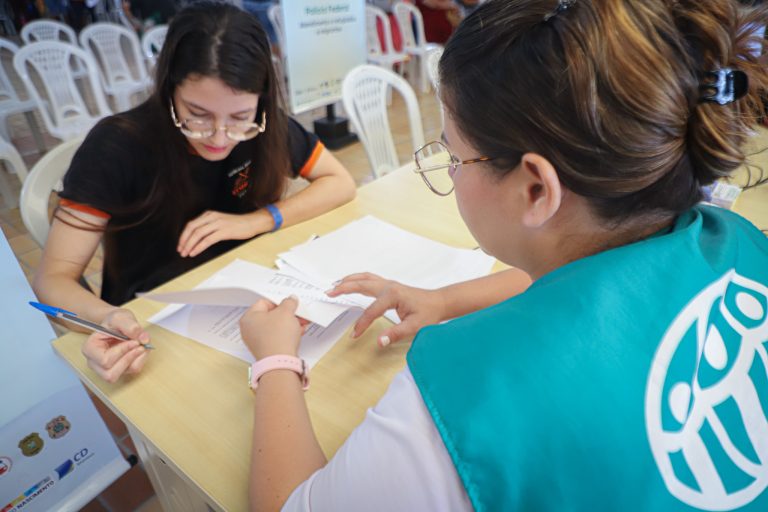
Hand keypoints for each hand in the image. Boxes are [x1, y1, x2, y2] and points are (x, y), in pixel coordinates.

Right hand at [82, 308, 149, 382]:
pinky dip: (141, 359)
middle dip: (129, 358)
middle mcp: (95, 362)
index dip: (122, 352)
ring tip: (140, 346)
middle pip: (111, 374)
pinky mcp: (120, 370)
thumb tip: (142, 339)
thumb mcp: (120, 317)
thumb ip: (130, 325)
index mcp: (90, 348)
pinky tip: (140, 349)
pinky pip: (133, 370)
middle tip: (139, 344)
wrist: (118, 324)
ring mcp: (107, 368)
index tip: (133, 341)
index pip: (104, 360)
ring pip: (122, 374)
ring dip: (136, 360)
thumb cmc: (115, 322)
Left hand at [178, 210, 260, 257]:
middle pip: (192, 228)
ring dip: (189, 245)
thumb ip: (209, 226)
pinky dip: (199, 247)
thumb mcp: (220, 221)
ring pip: (198, 234)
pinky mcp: (224, 231)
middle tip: (180, 250)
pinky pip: (207, 240)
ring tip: (186, 253)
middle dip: (184, 240)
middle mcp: (211, 217)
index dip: (183, 235)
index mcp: (209, 214)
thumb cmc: (237, 224)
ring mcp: (218, 224)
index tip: (180, 244)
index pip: (191, 224)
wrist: (252, 222)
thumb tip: (197, 238)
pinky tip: (195, 252)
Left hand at [240, 297, 303, 359]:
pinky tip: (298, 332)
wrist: (280, 362)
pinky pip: (277, 337)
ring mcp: (257, 341)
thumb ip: (289, 302)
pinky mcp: (266, 350)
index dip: (279, 301)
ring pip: (275, 327)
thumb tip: (291, 299)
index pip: (264, 302)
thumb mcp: (286, 312)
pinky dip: (287, 334)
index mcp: (248, 318)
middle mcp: (250, 330)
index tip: (290, 303)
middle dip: (287, 314)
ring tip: (301, 323)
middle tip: (297, 312)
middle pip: (271, 315)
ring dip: (289, 324)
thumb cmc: (277, 337)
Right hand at [326, 273, 446, 346]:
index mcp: (393, 295)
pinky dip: (358, 279)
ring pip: (365, 278)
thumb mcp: (415, 327)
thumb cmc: (429, 313)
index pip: (371, 311)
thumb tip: (380, 341)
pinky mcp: (390, 286)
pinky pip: (370, 279)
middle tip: (329, 292)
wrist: (439, 302)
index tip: (354, 334)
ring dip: (349, 280)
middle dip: (344, 288)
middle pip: (361, 284)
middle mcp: (389, 286)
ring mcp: (389, 284)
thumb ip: (396, 334)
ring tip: (336, 284)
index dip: (361, 324)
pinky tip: (353, 282)